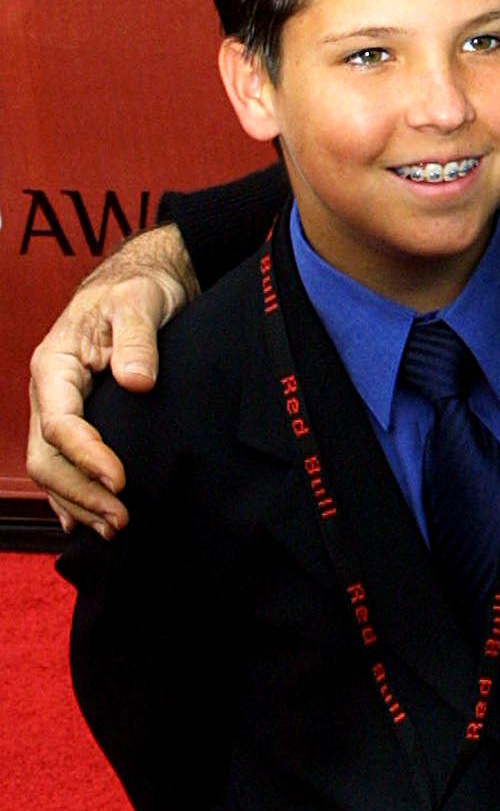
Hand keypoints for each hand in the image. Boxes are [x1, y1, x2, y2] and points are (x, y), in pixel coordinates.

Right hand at [27, 225, 197, 536]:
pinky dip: (72, 495)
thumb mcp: (140, 303)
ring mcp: (58, 407)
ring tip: (114, 527)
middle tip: (121, 518)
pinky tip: (85, 521)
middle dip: (81, 493)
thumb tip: (136, 381)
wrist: (140, 283)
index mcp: (54, 365)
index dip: (88, 457)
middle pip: (48, 457)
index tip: (121, 482)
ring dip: (78, 502)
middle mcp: (49, 392)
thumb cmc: (137, 290)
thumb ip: (138, 341)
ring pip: (52, 467)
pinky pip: (63, 464)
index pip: (61, 424)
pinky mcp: (77, 416)